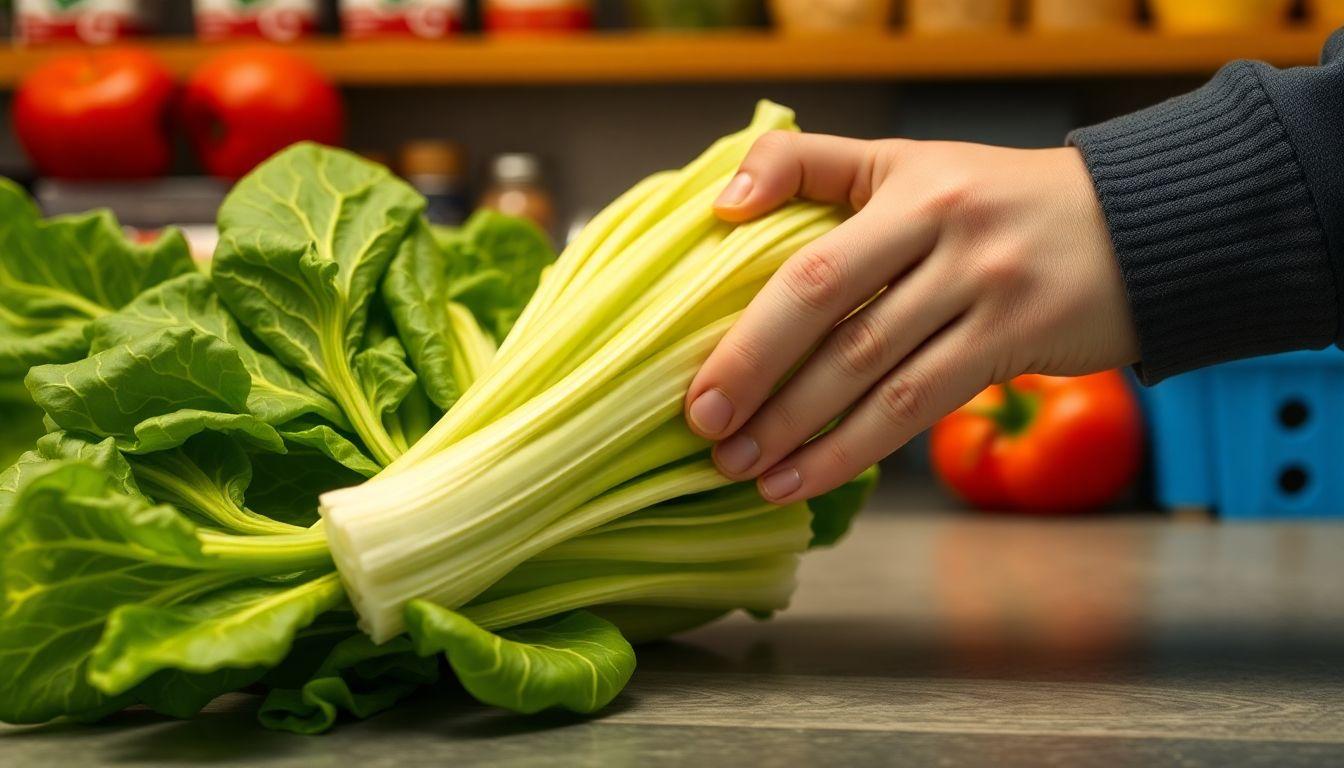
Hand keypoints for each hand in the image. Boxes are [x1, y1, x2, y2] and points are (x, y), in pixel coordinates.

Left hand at [683, 133, 1138, 503]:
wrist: (1142, 223)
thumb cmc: (1001, 202)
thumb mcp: (912, 164)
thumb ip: (814, 167)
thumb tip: (720, 206)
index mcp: (906, 183)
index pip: (807, 254)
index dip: (745, 323)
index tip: (696, 376)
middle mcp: (943, 229)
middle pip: (827, 310)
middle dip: (755, 375)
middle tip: (705, 430)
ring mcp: (984, 286)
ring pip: (870, 371)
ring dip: (798, 429)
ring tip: (743, 470)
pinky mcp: (1014, 339)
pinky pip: (917, 407)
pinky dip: (854, 450)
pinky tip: (807, 480)